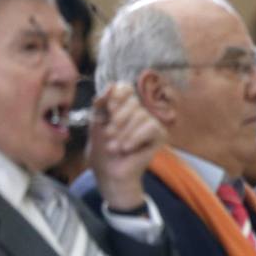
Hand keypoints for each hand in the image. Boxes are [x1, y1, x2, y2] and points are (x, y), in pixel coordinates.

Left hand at [88, 83, 167, 210]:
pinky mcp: (160, 135)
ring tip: (114, 147)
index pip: (125, 88)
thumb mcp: (95, 120)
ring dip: (124, 133)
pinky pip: (150, 127)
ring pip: (141, 116)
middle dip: (118, 120)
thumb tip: (112, 85)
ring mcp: (151, 121)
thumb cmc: (101, 146)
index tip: (109, 110)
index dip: (118, 96)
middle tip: (108, 136)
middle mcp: (139, 110)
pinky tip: (127, 148)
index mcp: (123, 104)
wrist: (109, 170)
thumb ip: (102, 101)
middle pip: (133, 102)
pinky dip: (136, 138)